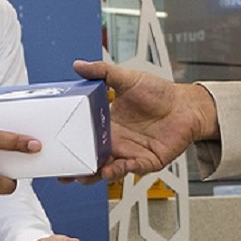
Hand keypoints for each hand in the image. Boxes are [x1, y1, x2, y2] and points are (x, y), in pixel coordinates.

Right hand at [71, 60, 216, 179]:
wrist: (185, 105)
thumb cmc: (159, 93)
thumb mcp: (127, 78)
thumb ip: (102, 72)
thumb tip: (78, 65)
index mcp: (107, 123)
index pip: (84, 136)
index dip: (70, 144)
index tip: (55, 147)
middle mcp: (116, 140)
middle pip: (91, 157)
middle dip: (76, 167)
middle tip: (62, 171)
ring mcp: (130, 152)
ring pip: (107, 168)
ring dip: (94, 174)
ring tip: (82, 175)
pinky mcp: (146, 161)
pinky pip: (130, 169)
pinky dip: (119, 171)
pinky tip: (109, 170)